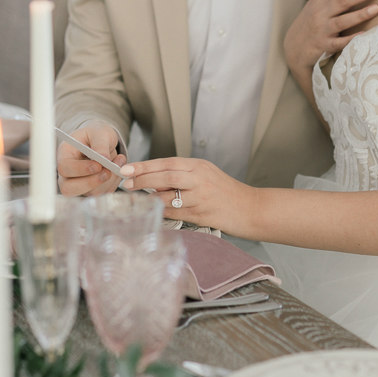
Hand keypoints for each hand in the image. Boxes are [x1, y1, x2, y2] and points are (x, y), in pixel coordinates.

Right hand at [57, 122, 126, 196]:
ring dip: (107, 182)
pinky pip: (102, 193)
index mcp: (64, 155)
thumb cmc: (97, 135)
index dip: (80, 169)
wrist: (103, 142)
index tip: (97, 165)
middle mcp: (67, 173)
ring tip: (118, 164)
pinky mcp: (91, 190)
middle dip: (90, 183)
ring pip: (89, 193)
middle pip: (68, 188)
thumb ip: (100, 144)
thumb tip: (103, 158)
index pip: (64, 168)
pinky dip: (113, 184)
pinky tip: (117, 170)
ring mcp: (78, 184)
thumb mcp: (99, 133)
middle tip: (107, 172)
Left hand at [119, 157, 257, 236]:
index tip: (128, 168)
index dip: (145, 165)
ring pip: (168, 194)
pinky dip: (162, 211)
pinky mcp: (201, 214)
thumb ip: (183, 175)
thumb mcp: (207, 175)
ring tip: (136, 196)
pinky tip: (153, 210)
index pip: (167, 162)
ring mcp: (200, 197)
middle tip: (126, 181)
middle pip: (165, 175)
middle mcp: (199, 179)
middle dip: (142, 178)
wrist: (250, 208)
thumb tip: (154, 179)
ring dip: (150, 196)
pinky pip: (176, 212)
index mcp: (199, 166)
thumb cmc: (226, 192)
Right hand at [284, 0, 377, 73]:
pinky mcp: (324, 46)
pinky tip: (364, 35)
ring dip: (359, 15)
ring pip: (342, 21)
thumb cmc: (313, 19)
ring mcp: (322, 30)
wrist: (294, 47)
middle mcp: (321, 12)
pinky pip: (339, 43)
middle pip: (343, 1)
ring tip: (377, 8)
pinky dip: (351, 40)